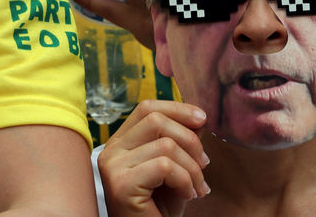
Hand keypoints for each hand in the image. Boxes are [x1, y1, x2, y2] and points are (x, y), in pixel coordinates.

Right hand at [97, 100, 210, 216]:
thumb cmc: (160, 208)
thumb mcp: (174, 168)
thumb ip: (180, 142)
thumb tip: (197, 118)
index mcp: (120, 143)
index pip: (146, 109)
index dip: (177, 109)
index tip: (203, 119)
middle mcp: (111, 151)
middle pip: (156, 121)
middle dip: (190, 140)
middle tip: (204, 165)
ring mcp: (112, 167)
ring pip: (165, 145)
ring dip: (192, 168)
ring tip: (197, 188)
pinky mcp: (121, 184)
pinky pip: (164, 166)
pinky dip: (185, 180)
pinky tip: (188, 195)